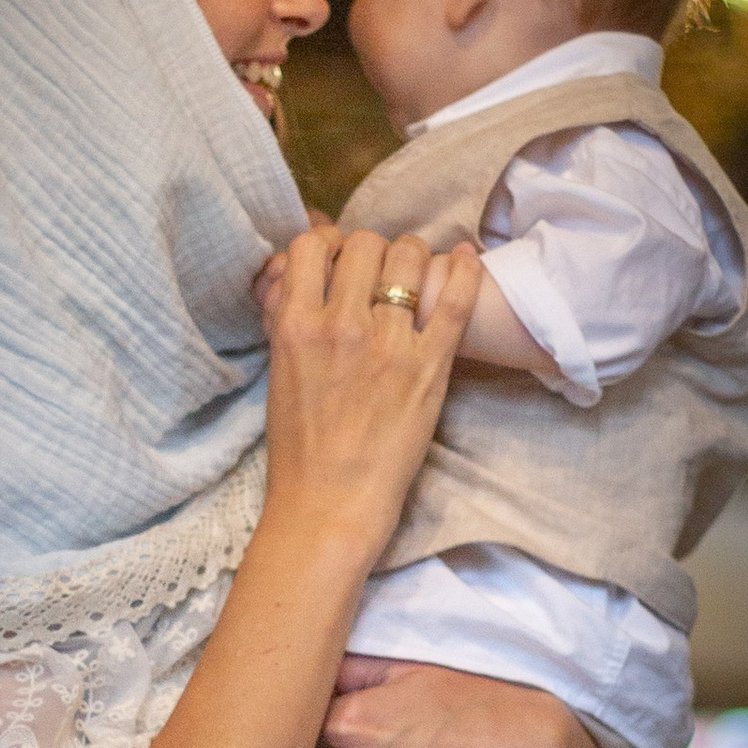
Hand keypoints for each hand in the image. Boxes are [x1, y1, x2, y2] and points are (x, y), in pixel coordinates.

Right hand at [260, 223, 479, 566]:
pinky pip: (455, 300)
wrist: (330, 504)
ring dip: (413, 258)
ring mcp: (388, 345)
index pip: (312, 246)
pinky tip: (467, 258)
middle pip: (366, 244)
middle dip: (374, 251)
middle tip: (381, 273)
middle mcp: (340, 326)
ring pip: (409, 258)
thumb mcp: (279, 371)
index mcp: (296, 326)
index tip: (340, 261)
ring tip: (416, 274)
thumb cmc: (300, 447)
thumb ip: (289, 318)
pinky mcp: (429, 367)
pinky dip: (465, 271)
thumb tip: (297, 272)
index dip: (329, 244)